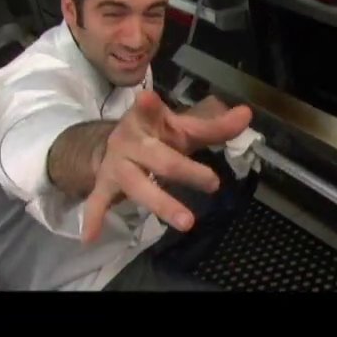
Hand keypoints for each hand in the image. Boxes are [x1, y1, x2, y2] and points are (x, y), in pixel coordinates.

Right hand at [82, 91, 251, 242]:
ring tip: (187, 223)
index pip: (150, 110)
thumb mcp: (184, 128)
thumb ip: (215, 126)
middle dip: (187, 171)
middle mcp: (130, 141)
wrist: (117, 145)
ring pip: (139, 186)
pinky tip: (90, 238)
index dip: (149, 106)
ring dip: (162, 204)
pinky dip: (93, 218)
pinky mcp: (104, 184)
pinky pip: (97, 202)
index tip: (148, 99)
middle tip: (214, 185)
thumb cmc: (157, 135)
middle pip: (161, 159)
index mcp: (148, 119)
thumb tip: (247, 115)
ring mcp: (116, 164)